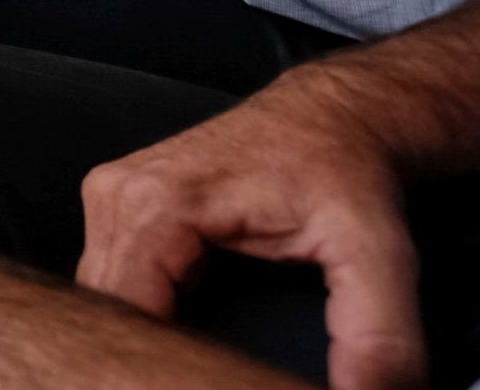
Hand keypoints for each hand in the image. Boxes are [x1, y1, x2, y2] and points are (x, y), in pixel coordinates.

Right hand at [79, 89, 421, 389]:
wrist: (330, 116)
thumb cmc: (345, 172)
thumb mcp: (377, 253)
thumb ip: (376, 335)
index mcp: (157, 205)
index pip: (126, 322)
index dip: (164, 371)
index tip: (211, 385)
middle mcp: (118, 196)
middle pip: (106, 316)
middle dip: (152, 359)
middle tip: (210, 379)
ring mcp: (112, 198)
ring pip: (102, 303)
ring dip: (145, 340)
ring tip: (200, 367)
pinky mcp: (122, 207)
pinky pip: (113, 282)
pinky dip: (144, 317)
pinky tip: (187, 336)